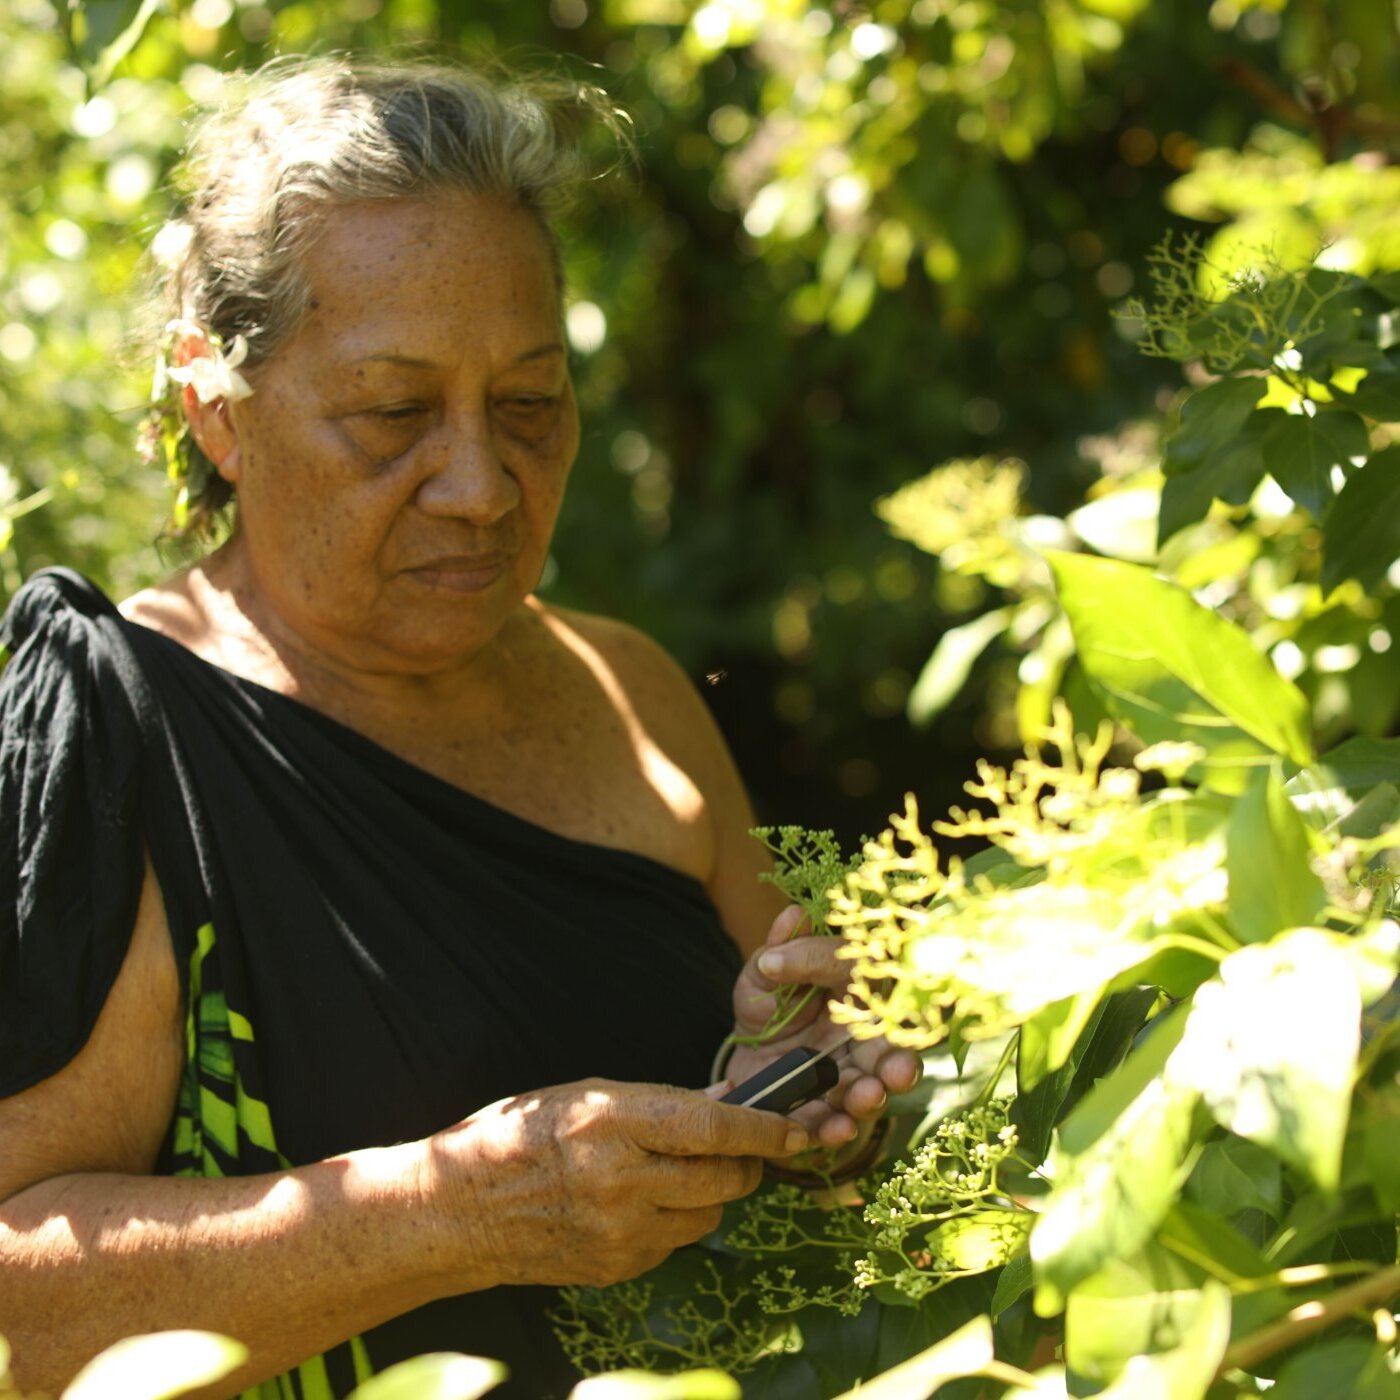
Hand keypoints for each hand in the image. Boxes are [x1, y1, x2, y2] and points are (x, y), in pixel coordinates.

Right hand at [424, 1078, 806, 1288]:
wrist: (460, 1211)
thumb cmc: (519, 1136)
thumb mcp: (585, 1096)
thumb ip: (657, 1102)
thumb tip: (726, 1104)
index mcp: (611, 1123)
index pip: (713, 1128)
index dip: (765, 1129)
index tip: (796, 1127)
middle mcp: (621, 1181)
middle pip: (723, 1177)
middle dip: (747, 1161)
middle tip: (746, 1148)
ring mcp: (620, 1232)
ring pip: (709, 1215)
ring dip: (712, 1193)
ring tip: (681, 1172)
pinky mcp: (618, 1268)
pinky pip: (675, 1242)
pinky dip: (676, 1220)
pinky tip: (645, 1201)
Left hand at [721, 905, 920, 1149]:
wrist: (743, 1052)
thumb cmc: (769, 1002)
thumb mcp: (763, 974)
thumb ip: (780, 949)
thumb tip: (793, 915)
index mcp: (856, 993)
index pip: (863, 978)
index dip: (851, 980)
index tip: (852, 986)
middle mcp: (863, 1036)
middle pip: (891, 1050)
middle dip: (899, 1063)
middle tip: (896, 1071)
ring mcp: (850, 1077)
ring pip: (872, 1090)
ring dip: (872, 1097)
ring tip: (867, 1097)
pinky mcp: (826, 1112)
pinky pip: (838, 1124)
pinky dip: (839, 1129)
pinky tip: (836, 1128)